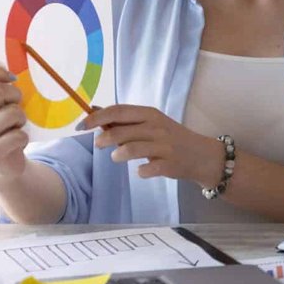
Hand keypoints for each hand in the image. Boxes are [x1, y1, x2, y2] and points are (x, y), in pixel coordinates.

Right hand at [0, 65, 28, 186]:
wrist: (3, 163)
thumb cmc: (4, 127)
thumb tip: (3, 59)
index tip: (12, 78)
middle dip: (16, 96)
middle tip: (17, 105)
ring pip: (12, 113)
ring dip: (21, 119)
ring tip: (16, 126)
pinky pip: (19, 135)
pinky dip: (24, 137)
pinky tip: (15, 141)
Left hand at [83, 105, 223, 184]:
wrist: (202, 156)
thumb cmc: (171, 139)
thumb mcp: (151, 124)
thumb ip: (125, 121)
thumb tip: (95, 112)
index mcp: (150, 114)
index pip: (118, 111)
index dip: (96, 118)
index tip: (81, 126)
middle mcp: (157, 127)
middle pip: (120, 131)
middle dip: (104, 139)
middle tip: (99, 145)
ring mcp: (164, 146)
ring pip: (130, 150)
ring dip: (118, 155)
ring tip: (118, 157)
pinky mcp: (170, 164)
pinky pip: (146, 169)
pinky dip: (140, 171)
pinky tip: (142, 170)